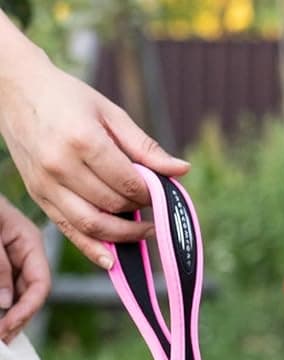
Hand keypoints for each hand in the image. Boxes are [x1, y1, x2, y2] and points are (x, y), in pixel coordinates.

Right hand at [0, 36, 188, 269]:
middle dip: (138, 210)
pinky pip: (69, 231)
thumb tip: (182, 170)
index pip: (128, 183)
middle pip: (113, 205)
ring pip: (93, 225)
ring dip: (124, 235)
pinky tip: (114, 261)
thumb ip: (145, 146)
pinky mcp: (39, 195)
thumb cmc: (66, 97)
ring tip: (143, 230)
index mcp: (82, 140)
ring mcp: (46, 183)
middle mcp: (61, 165)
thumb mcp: (109, 112)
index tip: (157, 191)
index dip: (149, 193)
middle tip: (152, 208)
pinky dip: (93, 250)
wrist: (15, 89)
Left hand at [0, 195, 47, 342]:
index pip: (40, 284)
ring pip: (14, 292)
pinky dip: (1, 302)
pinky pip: (3, 284)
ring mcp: (9, 255)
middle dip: (16, 317)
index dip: (27, 309)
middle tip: (2, 338)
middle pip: (28, 293)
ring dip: (7, 313)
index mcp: (30, 241)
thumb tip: (5, 302)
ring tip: (0, 333)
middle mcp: (23, 251)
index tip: (8, 327)